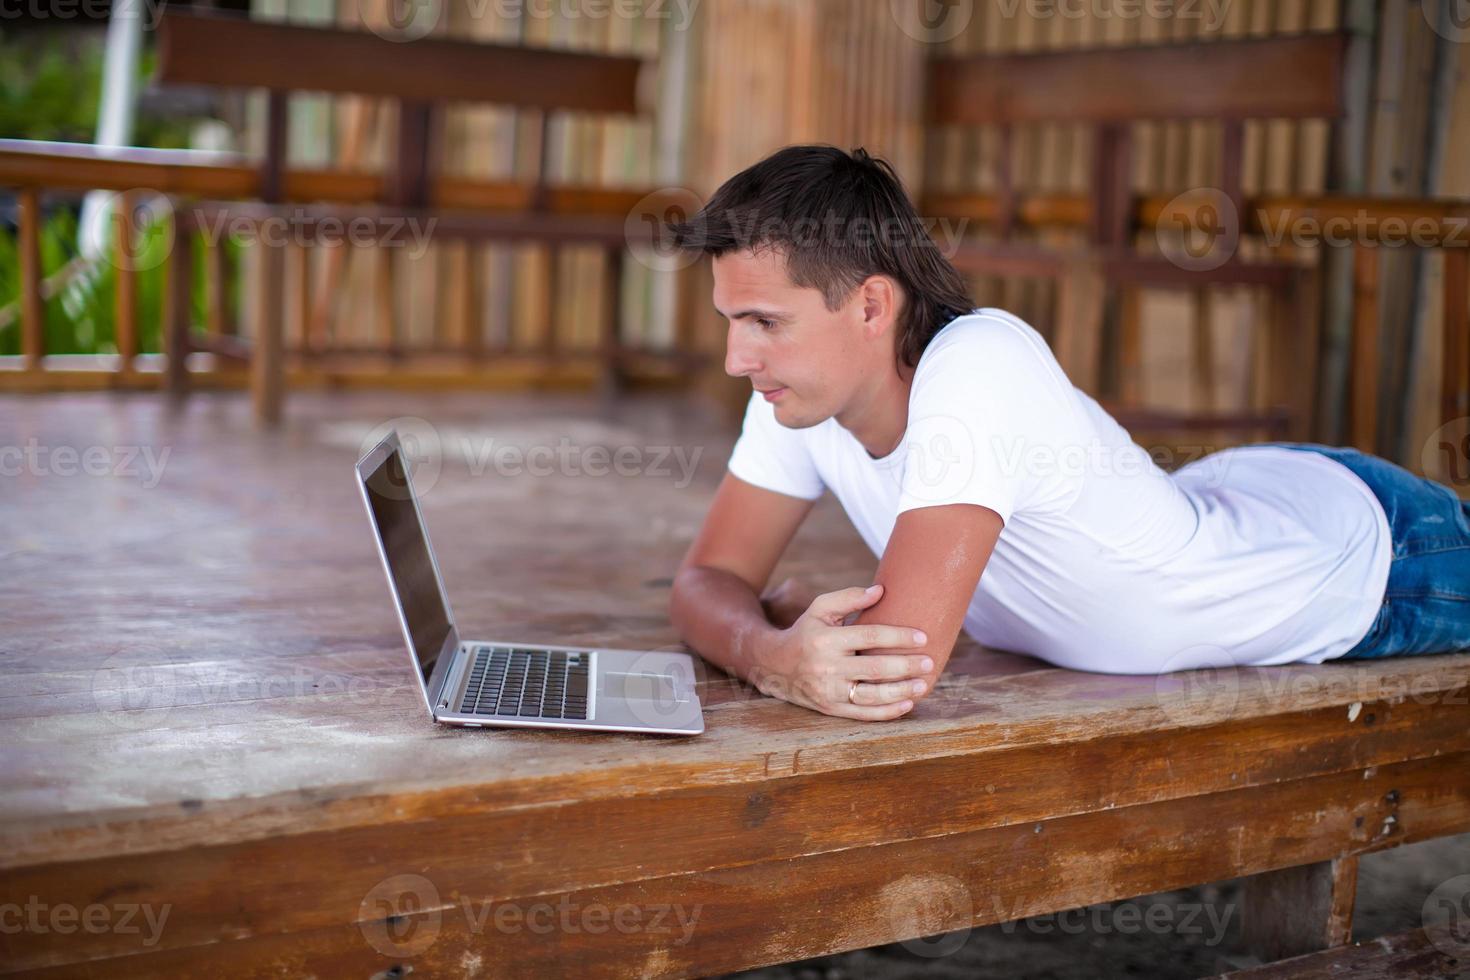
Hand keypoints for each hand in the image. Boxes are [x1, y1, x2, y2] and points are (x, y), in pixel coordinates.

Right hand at [753, 583, 931, 720]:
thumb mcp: (820, 608)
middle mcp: (827, 668)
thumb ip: (849, 597)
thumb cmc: (806, 631)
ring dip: (900, 692)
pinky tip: (907, 704)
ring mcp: (828, 692)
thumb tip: (881, 591)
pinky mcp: (830, 709)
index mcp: (826, 639)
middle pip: (874, 669)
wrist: (774, 664)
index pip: (869, 637)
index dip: (898, 636)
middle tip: (929, 662)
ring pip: (870, 696)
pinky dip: (886, 712)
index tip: (922, 636)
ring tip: (923, 685)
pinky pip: (862, 714)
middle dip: (905, 666)